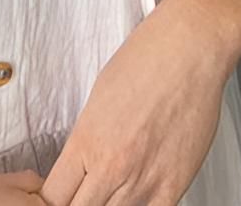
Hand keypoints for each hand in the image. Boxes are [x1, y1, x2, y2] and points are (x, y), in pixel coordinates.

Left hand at [38, 0, 232, 205]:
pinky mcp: (175, 184)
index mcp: (87, 141)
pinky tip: (138, 199)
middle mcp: (112, 167)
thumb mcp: (97, 97)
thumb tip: (82, 166)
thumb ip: (87, 140)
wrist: (188, 49)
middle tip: (85, 193)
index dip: (52, 201)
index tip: (59, 196)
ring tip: (113, 190)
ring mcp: (144, 179)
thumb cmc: (145, 59)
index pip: (53, 199)